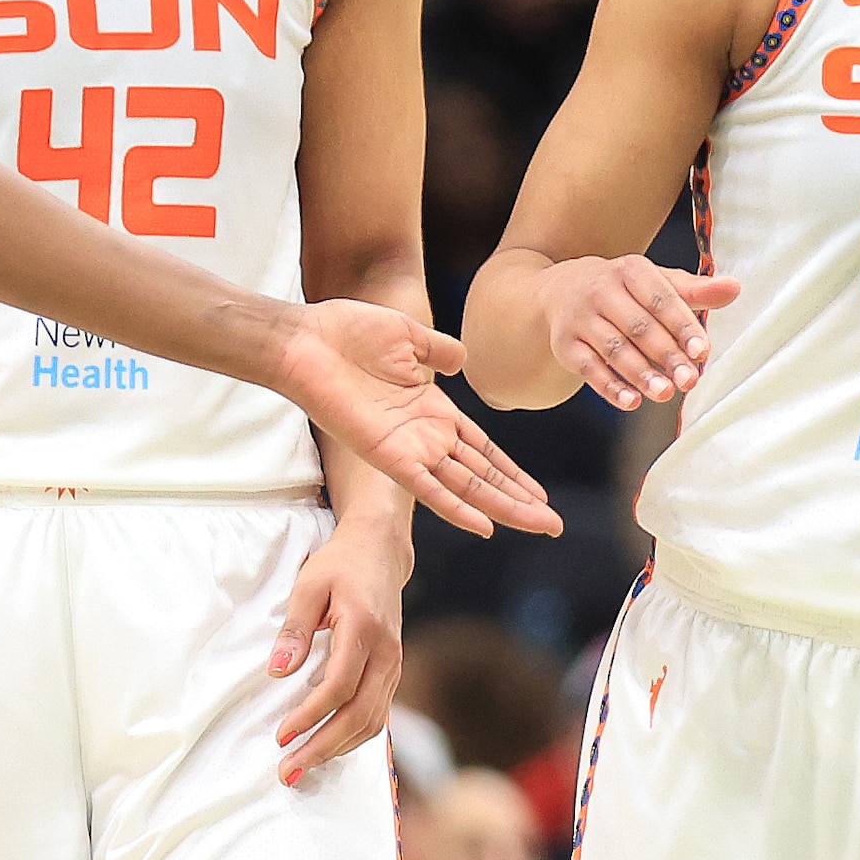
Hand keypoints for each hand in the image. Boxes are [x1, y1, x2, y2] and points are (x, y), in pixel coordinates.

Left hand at [269, 515, 406, 786]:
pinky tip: (326, 747)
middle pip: (359, 715)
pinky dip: (352, 736)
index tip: (281, 734)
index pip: (339, 687)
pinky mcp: (392, 671)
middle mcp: (386, 653)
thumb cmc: (340, 564)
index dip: (310, 716)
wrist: (380, 550)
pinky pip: (377, 714)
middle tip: (288, 770)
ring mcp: (394, 665)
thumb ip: (294, 630)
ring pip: (372, 722)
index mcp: (364, 630)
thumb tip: (278, 672)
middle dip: (322, 748)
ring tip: (302, 766)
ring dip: (337, 749)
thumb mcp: (308, 586)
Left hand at [278, 303, 561, 532]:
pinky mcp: (387, 455)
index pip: (482, 450)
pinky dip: (456, 507)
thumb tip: (463, 360)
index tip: (541, 494)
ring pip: (467, 487)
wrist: (305, 339)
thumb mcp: (406, 335)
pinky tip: (484, 526)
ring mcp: (408, 450)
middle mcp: (424, 438)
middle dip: (519, 501)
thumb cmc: (346, 333)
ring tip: (539, 526)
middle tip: (554, 526)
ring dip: (503, 508)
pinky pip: (428, 487)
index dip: (512, 472)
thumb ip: (438, 349)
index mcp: (431, 412)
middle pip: (483, 477)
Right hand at [537, 252, 740, 408]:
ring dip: (641, 374)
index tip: (702, 352)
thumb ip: (694, 291)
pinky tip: (631, 402)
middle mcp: (602, 290)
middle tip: (689, 381)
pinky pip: (589, 369)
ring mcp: (580, 318)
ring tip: (664, 393)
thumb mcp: (656, 282)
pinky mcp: (565, 344)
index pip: (661, 300)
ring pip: (614, 349)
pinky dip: (610, 388)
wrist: (561, 291)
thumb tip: (734, 288)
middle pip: (639, 327)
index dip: (682, 327)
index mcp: (630, 270)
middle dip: (666, 356)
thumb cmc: (623, 290)